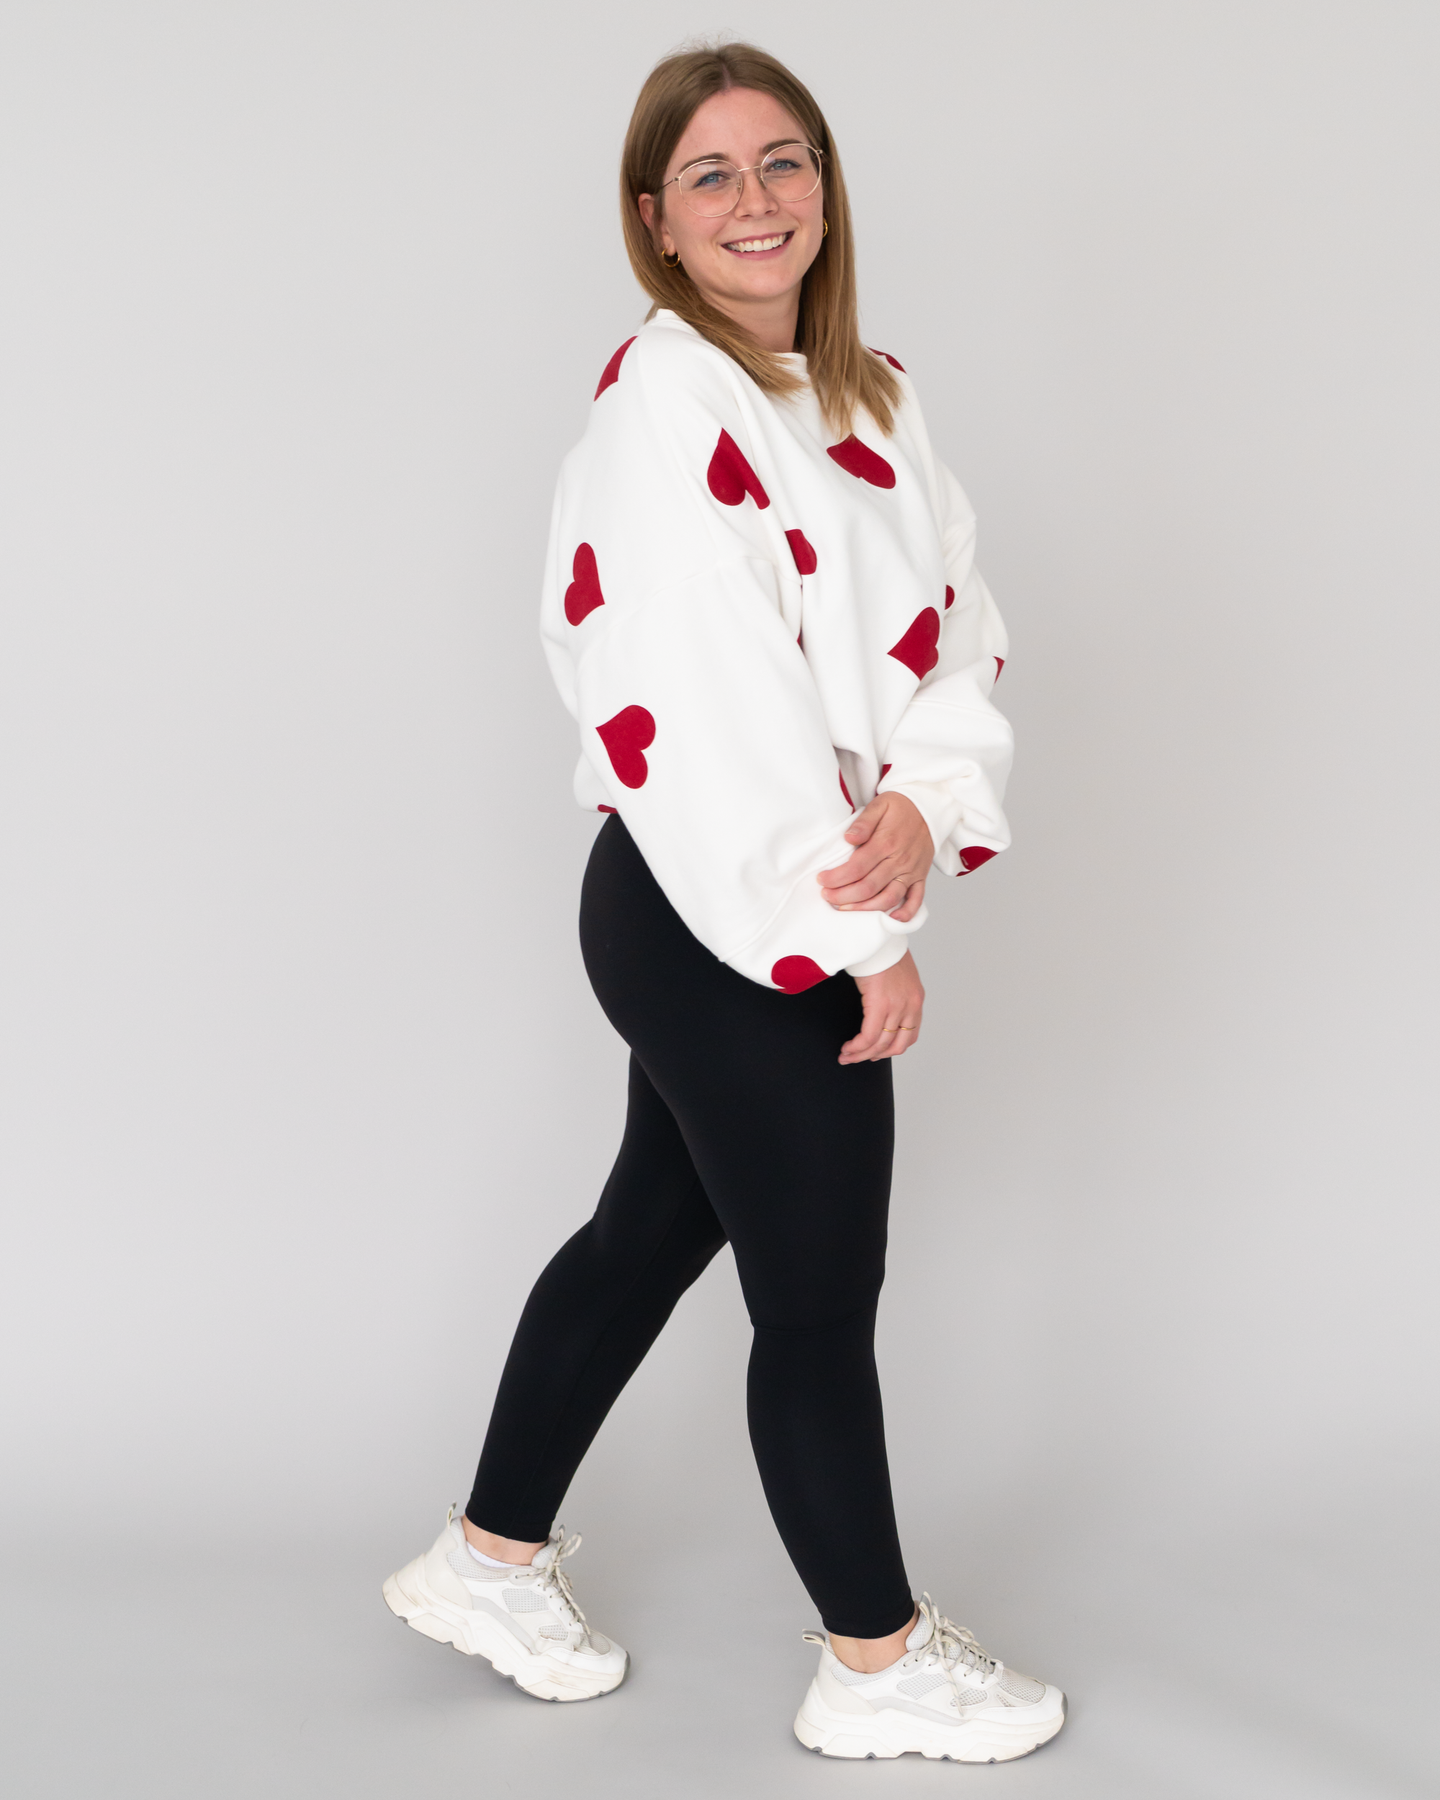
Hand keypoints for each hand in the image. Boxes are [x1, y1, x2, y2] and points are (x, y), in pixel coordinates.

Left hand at [818, 792, 930, 923]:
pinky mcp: (920, 877)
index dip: (836, 877)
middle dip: (843, 896)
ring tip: (846, 909)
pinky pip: (916, 900)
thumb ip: (863, 822)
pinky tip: (891, 920)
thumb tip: (849, 838)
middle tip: (827, 896)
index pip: (856, 867)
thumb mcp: (880, 805)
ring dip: (866, 909)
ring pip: (888, 898)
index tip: (822, 880)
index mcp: (886, 842)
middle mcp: (899, 860)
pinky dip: (905, 913)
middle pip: (868, 887)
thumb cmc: (901, 807)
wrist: (929, 807)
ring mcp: (911, 871)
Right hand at [840, 952, 924, 1063]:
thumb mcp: (896, 974)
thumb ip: (894, 993)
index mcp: (915, 999)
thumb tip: (880, 1006)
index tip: (876, 1051)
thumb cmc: (881, 949)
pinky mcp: (881, 1004)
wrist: (877, 935)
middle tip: (858, 1058)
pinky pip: (869, 1036)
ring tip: (847, 1056)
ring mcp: (898, 1006)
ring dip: (862, 1054)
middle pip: (896, 1045)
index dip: (891, 1048)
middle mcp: (911, 1006)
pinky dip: (857, 1047)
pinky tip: (848, 1048)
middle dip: (875, 1056)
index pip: (909, 1035)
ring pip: (880, 1044)